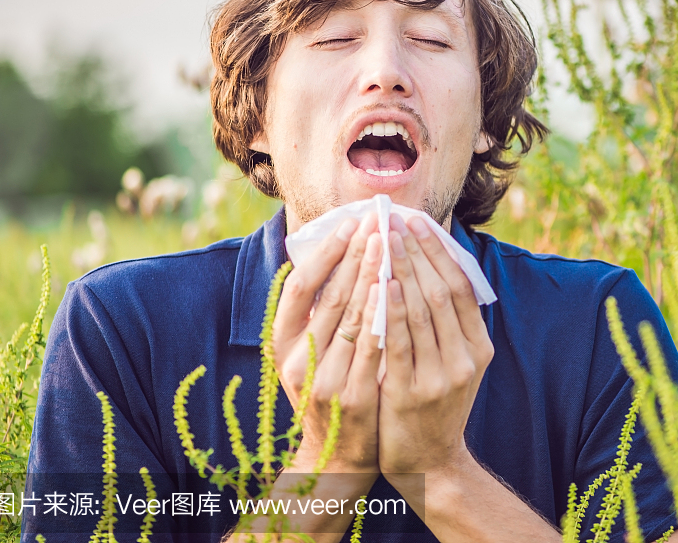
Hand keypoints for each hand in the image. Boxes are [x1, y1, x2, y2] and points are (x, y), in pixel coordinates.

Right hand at [272, 214, 383, 474]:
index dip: (325, 253)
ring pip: (352, 317)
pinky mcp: (353, 398)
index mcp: (282, 343)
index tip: (349, 224)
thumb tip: (338, 253)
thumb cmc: (330, 390)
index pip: (300, 287)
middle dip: (357, 254)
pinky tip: (396, 289)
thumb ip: (319, 312)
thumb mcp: (311, 352)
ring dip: (373, 275)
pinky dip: (384, 315)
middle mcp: (297, 360)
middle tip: (378, 221)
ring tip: (390, 242)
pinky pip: (373, 348)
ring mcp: (324, 381)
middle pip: (330, 296)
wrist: (337, 457)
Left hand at [377, 215, 493, 476]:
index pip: (461, 286)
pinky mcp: (412, 393)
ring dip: (400, 270)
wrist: (430, 463)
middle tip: (392, 222)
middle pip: (440, 292)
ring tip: (382, 241)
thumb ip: (448, 324)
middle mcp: (465, 359)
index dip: (439, 252)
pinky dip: (390, 309)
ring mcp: (441, 376)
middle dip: (415, 252)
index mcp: (479, 347)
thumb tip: (431, 268)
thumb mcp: (454, 363)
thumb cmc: (435, 405)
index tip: (417, 223)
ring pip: (420, 311)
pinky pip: (399, 341)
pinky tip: (378, 284)